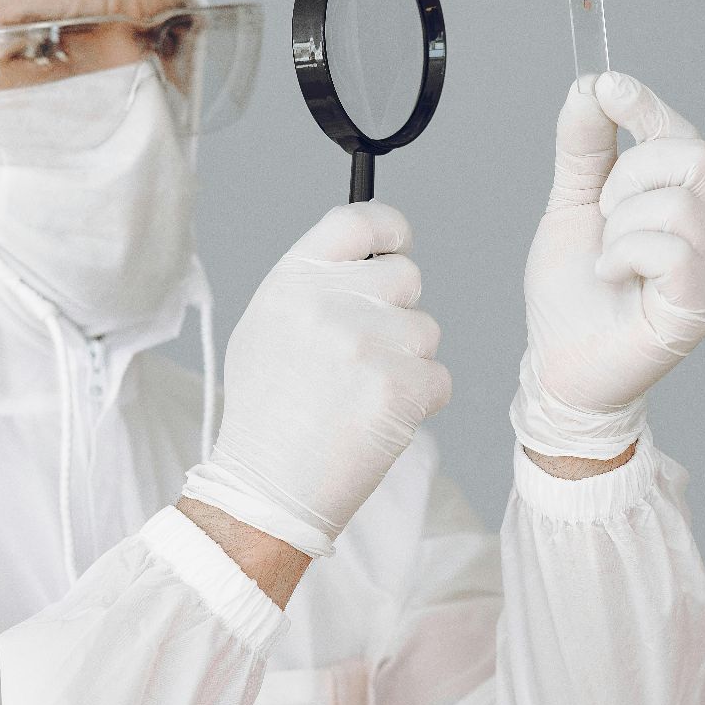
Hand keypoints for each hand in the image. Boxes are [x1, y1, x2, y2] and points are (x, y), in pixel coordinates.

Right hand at [182, 202, 450, 556]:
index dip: (390, 228)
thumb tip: (372, 257)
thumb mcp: (268, 325)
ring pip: (426, 331)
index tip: (399, 244)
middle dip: (397, 312)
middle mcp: (330, 302)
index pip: (358, 219)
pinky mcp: (399, 387)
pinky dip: (418, 402)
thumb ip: (316, 285)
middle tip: (365, 354)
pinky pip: (439, 377)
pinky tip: (376, 420)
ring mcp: (367, 344)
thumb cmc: (267, 410)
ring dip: (407, 362)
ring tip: (360, 395)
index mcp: (293, 279)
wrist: (266, 486)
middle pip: (407, 275)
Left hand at [511, 72, 704, 458]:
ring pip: (676, 203)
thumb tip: (591, 87)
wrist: (561, 364)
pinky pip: (670, 248)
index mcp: (694, 204)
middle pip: (693, 156)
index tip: (608, 87)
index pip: (684, 136)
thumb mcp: (572, 205)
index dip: (647, 106)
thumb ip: (584, 148)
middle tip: (603, 216)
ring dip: (619, 227)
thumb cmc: (575, 294)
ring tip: (608, 259)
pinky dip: (624, 256)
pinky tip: (613, 278)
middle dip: (628, 176)